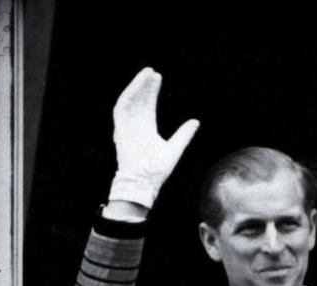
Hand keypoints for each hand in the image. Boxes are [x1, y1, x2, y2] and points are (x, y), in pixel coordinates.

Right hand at [109, 67, 199, 207]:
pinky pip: (122, 108)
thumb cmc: (157, 171)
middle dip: (145, 86)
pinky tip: (137, 85)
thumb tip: (195, 121)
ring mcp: (127, 128)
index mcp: (146, 130)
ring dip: (136, 87)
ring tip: (146, 74)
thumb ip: (184, 135)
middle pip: (139, 101)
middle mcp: (135, 127)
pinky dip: (128, 95)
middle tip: (153, 72)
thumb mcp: (175, 148)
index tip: (158, 77)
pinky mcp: (120, 130)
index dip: (152, 92)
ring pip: (130, 101)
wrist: (144, 182)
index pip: (147, 106)